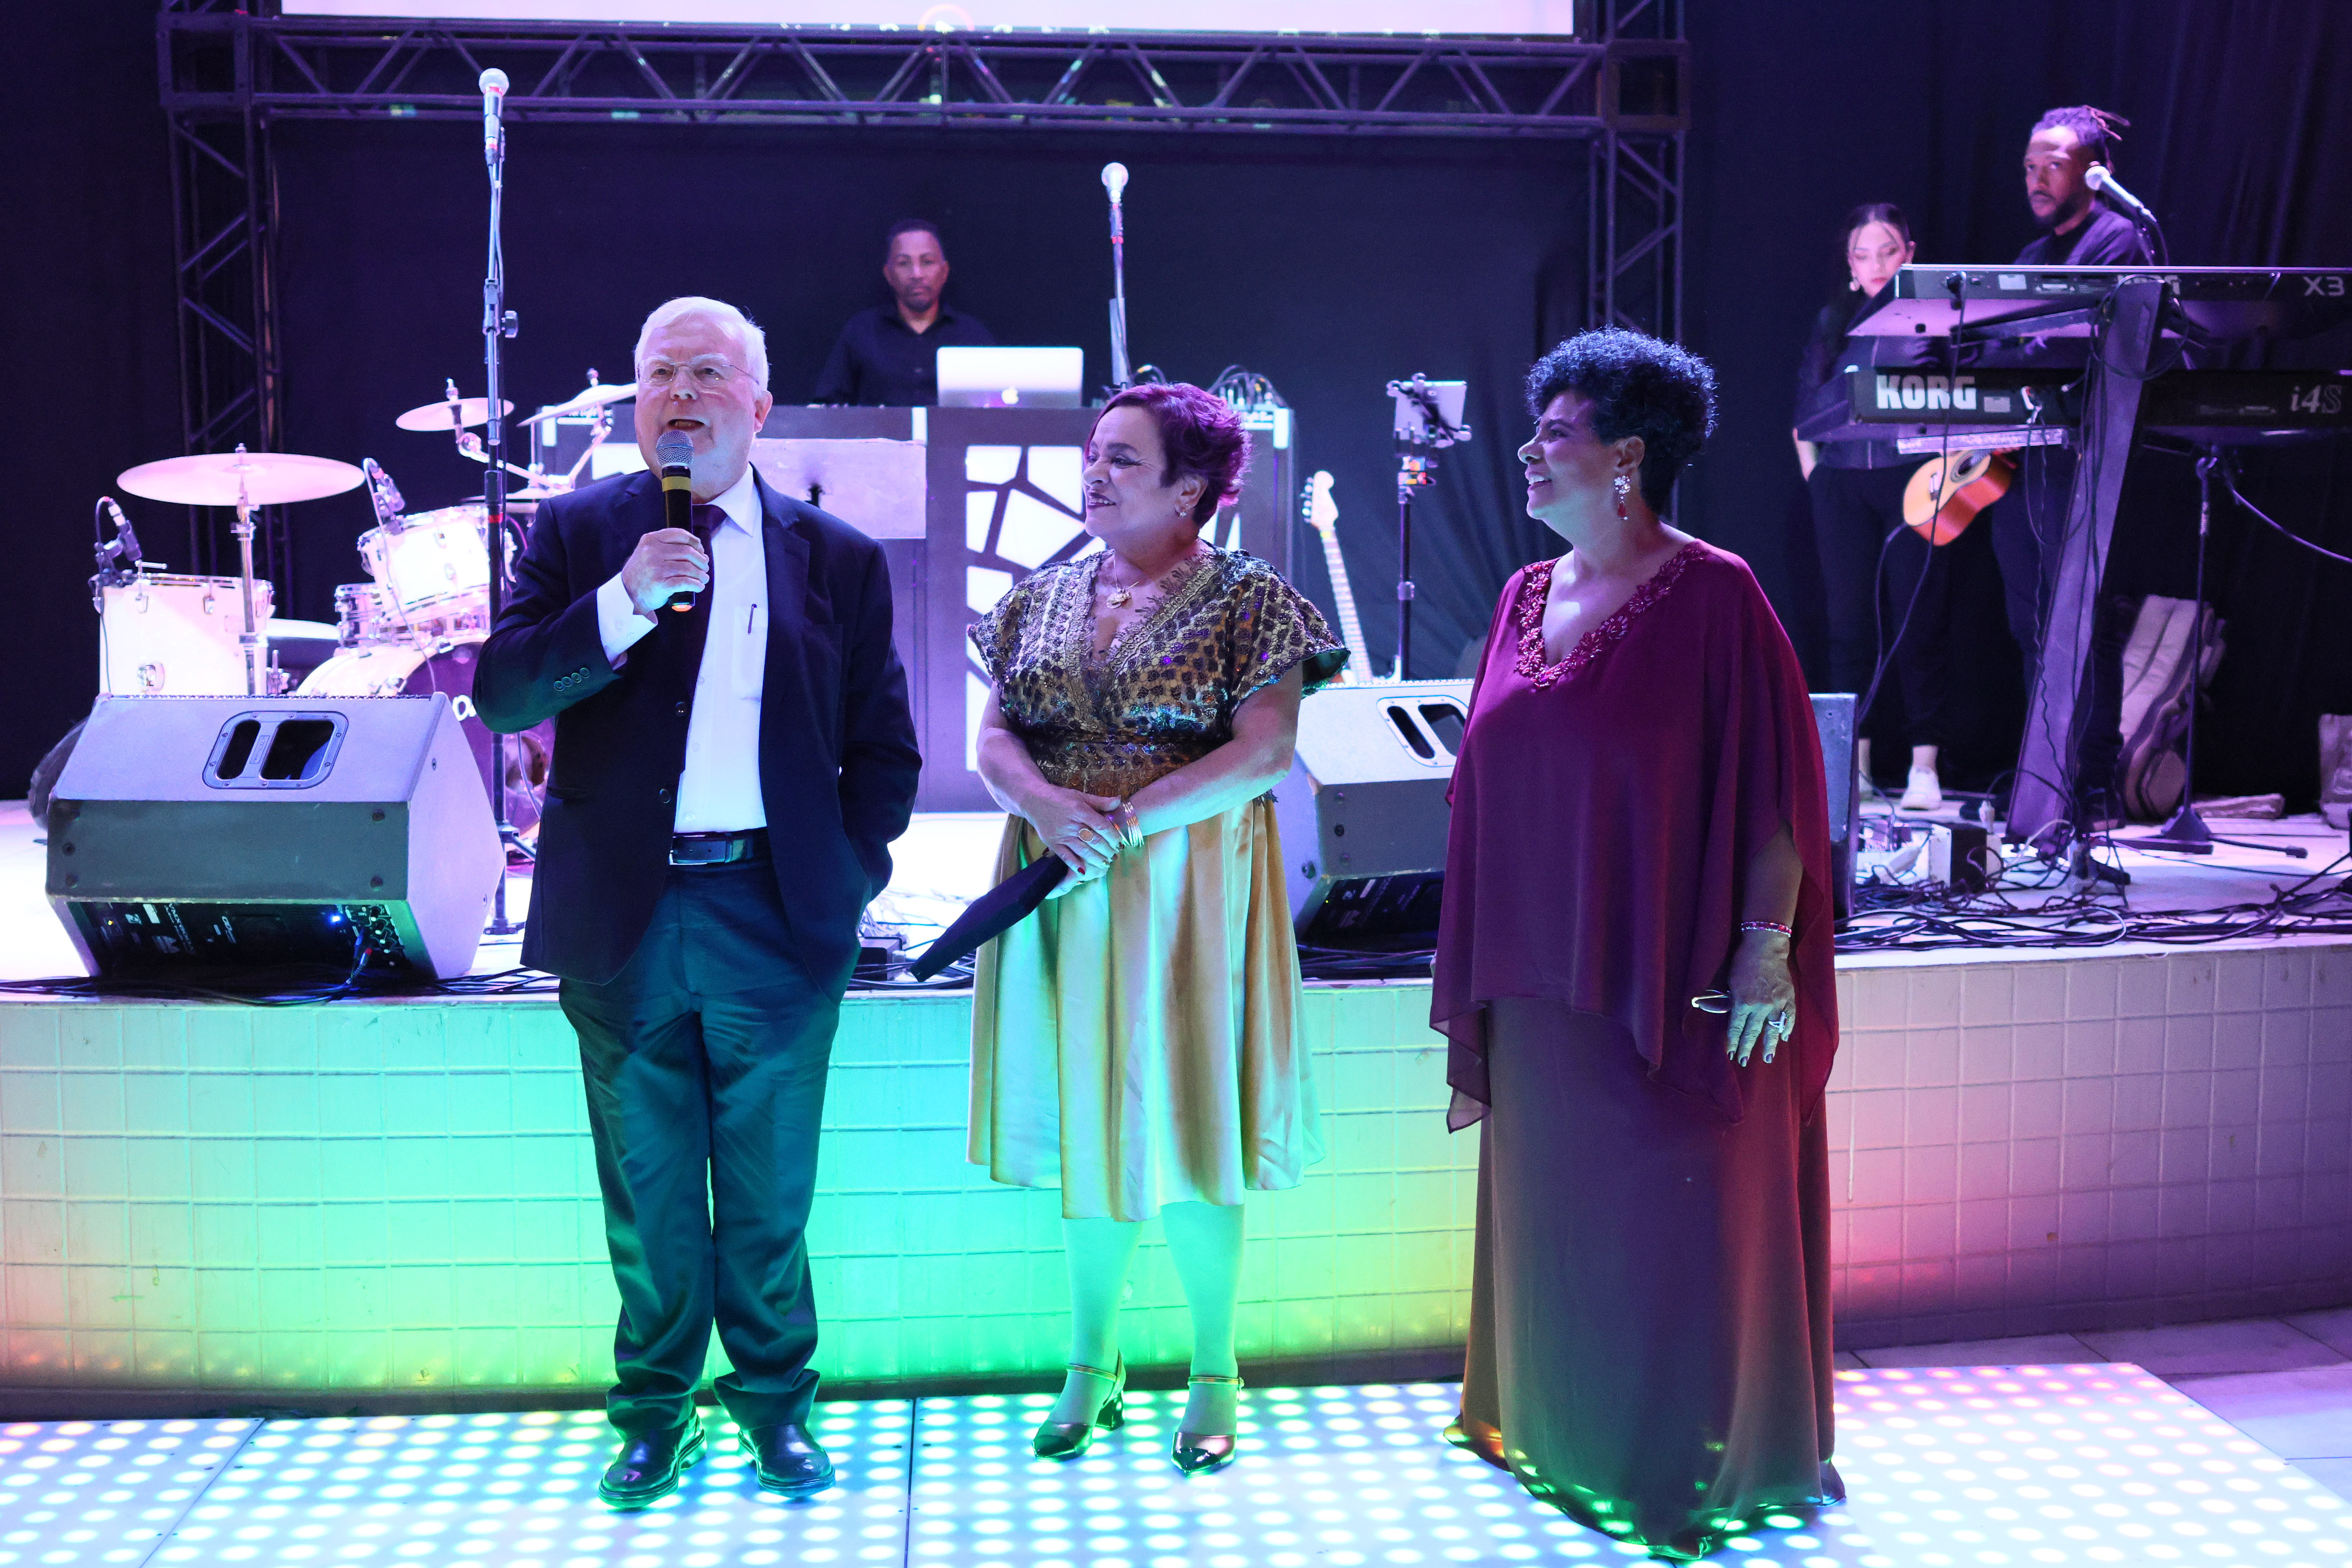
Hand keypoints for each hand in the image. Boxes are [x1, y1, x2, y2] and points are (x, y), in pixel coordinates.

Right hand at [621, 527, 708, 614]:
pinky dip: (696, 585)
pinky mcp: (661, 584)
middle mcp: (652, 552)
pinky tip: (699, 586)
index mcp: (651, 540)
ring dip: (701, 574)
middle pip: (687, 552)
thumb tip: (699, 549)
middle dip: (701, 560)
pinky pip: (685, 582)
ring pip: (688, 568)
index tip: (700, 550)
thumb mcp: (648, 551)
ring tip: (704, 578)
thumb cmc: (643, 572)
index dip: (695, 542)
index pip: (680, 535)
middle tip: (705, 566)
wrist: (627, 593)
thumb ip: (666, 546)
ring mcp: (656, 568)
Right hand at [1022, 787, 1126, 891]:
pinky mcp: (1053, 843)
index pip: (1101, 825)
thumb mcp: (1080, 796)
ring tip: (1105, 863)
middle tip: (1115, 855)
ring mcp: (1062, 835)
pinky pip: (1065, 856)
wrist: (1035, 801)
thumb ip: (1100, 801)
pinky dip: (1075, 865)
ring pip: (1082, 850)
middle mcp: (1071, 824)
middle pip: (1094, 840)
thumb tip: (1118, 801)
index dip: (1112, 836)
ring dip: (1096, 859)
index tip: (1119, 843)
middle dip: (1107, 850)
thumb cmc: (1061, 798)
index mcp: (1080, 810)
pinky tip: (1084, 871)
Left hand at [1726, 927, 1795, 1067]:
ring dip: (1769, 1045)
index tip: (1730, 1053)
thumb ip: (1734, 1001)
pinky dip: (1787, 1028)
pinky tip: (1784, 1037)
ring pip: (1772, 1029)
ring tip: (1767, 1058)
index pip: (1736, 1028)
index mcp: (1742, 1002)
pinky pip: (1789, 1017)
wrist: (1765, 946)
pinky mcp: (1788, 997)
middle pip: (1752, 1032)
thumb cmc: (1743, 961)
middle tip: (1743, 1062)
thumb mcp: (1731, 982)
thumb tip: (1736, 1016)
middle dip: (1746, 1048)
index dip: (1733, 1042)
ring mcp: (1776, 1003)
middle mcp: (1759, 1006)